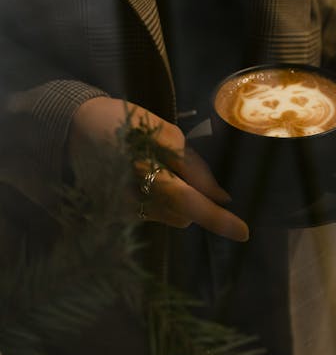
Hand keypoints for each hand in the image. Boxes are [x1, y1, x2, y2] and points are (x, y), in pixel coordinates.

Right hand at [68, 97, 248, 241]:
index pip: (189, 202)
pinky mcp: (114, 216)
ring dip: (175, 198)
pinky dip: (158, 199)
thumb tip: (219, 195)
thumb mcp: (161, 131)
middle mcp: (131, 201)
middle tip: (180, 166)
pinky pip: (151, 213)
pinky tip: (142, 175)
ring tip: (154, 166)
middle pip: (183, 212)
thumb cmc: (121, 123)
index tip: (244, 232)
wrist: (73, 128)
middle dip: (193, 197)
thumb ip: (191, 165)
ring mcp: (120, 212)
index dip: (217, 218)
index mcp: (145, 173)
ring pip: (169, 215)